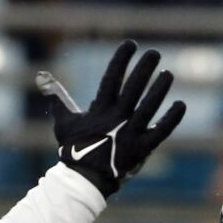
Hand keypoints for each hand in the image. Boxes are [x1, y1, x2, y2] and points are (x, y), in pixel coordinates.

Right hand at [44, 40, 185, 197]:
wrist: (85, 178)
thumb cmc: (75, 148)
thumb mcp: (64, 121)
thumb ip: (57, 97)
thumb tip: (41, 76)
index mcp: (99, 110)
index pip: (111, 79)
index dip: (121, 60)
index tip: (131, 44)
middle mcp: (116, 118)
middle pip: (133, 89)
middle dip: (143, 69)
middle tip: (155, 53)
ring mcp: (130, 133)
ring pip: (148, 107)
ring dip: (159, 89)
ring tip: (169, 73)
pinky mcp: (143, 147)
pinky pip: (161, 131)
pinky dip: (171, 119)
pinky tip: (180, 104)